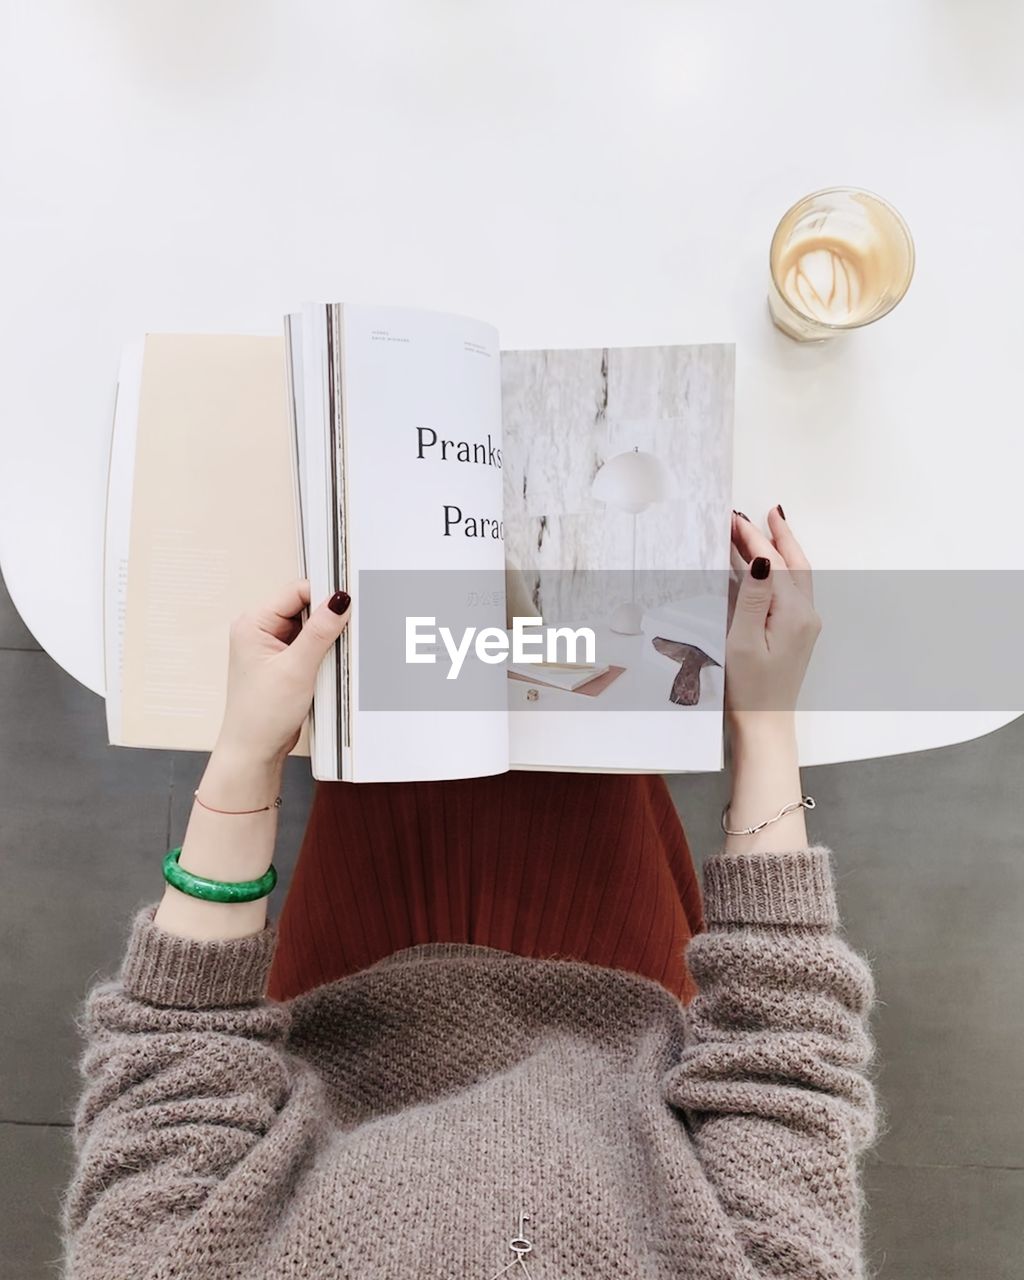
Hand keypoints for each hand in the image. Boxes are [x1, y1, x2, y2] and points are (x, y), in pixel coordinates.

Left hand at [214, 579, 351, 764]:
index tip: (350, 601)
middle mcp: (259, 630)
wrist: (255, 750)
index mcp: (253, 623)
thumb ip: (320, 631)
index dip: (324, 595)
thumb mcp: (296, 669)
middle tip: (347, 631)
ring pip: (310, 627)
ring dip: (326, 638)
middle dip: (327, 618)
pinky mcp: (283, 662)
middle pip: (304, 607)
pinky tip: (329, 665)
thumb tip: (339, 600)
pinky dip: (323, 652)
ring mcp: (271, 647)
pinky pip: (309, 645)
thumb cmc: (261, 715)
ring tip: (334, 655)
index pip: (296, 591)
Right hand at [725, 507, 820, 725]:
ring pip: (795, 575)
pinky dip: (779, 570)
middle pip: (793, 564)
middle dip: (776, 536)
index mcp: (794, 614)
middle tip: (764, 512)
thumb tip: (761, 560)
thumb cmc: (748, 689)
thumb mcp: (743, 641)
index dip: (753, 539)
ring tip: (766, 529)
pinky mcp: (797, 633)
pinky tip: (765, 566)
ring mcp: (804, 624)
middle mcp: (806, 615)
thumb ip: (753, 598)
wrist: (764, 724)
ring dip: (780, 550)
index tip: (732, 519)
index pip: (773, 564)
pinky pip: (790, 591)